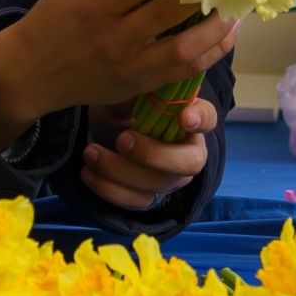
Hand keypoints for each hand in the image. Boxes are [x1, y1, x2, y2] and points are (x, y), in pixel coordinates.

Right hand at [0, 0, 238, 136]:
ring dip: (218, 30)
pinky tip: (223, 37)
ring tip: (236, 12)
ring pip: (186, 50)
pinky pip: (182, 72)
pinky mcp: (138, 87)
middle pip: (173, 13)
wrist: (31, 73)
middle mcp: (116, 38)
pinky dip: (208, 54)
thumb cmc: (54, 19)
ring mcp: (129, 67)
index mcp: (98, 5)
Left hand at [81, 96, 219, 213]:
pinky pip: (136, 201)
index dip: (201, 119)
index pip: (208, 117)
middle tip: (122, 139)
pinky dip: (109, 189)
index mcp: (187, 118)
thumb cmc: (121, 109)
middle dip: (154, 155)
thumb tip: (130, 99)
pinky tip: (88, 172)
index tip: (185, 117)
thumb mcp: (123, 94)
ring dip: (120, 171)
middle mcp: (187, 151)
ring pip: (158, 185)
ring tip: (91, 152)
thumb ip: (131, 95)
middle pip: (190, 163)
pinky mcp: (150, 197)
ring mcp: (171, 178)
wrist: (105, 134)